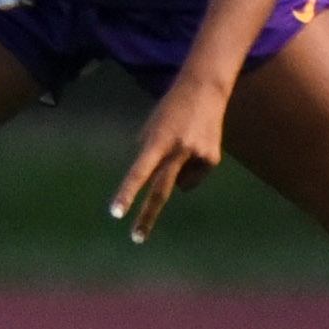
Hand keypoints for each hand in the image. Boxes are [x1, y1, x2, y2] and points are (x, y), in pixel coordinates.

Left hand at [110, 86, 231, 242]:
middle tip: (135, 237)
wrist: (204, 91)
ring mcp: (198, 156)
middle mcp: (178, 150)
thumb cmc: (168, 112)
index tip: (115, 213)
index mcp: (157, 141)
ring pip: (178, 183)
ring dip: (174, 172)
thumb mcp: (150, 130)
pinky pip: (193, 176)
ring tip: (180, 144)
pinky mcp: (212, 159)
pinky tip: (194, 146)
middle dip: (147, 215)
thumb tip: (161, 189)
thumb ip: (148, 159)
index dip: (127, 193)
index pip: (138, 172)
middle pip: (160, 191)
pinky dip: (190, 167)